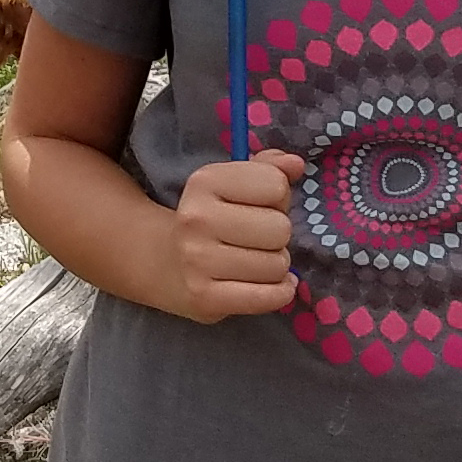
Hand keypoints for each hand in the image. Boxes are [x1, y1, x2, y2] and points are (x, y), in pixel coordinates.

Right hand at [165, 151, 300, 322]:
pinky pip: (269, 297)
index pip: (276, 185)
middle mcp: (196, 219)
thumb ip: (270, 168)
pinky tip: (273, 286)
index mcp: (204, 181)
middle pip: (280, 229)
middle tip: (257, 239)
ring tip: (255, 261)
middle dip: (277, 235)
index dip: (277, 197)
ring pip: (277, 265)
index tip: (258, 206)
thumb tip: (296, 164)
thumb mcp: (234, 183)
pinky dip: (280, 292)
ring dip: (275, 265)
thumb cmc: (214, 218)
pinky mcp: (205, 298)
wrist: (165, 263)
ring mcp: (197, 261)